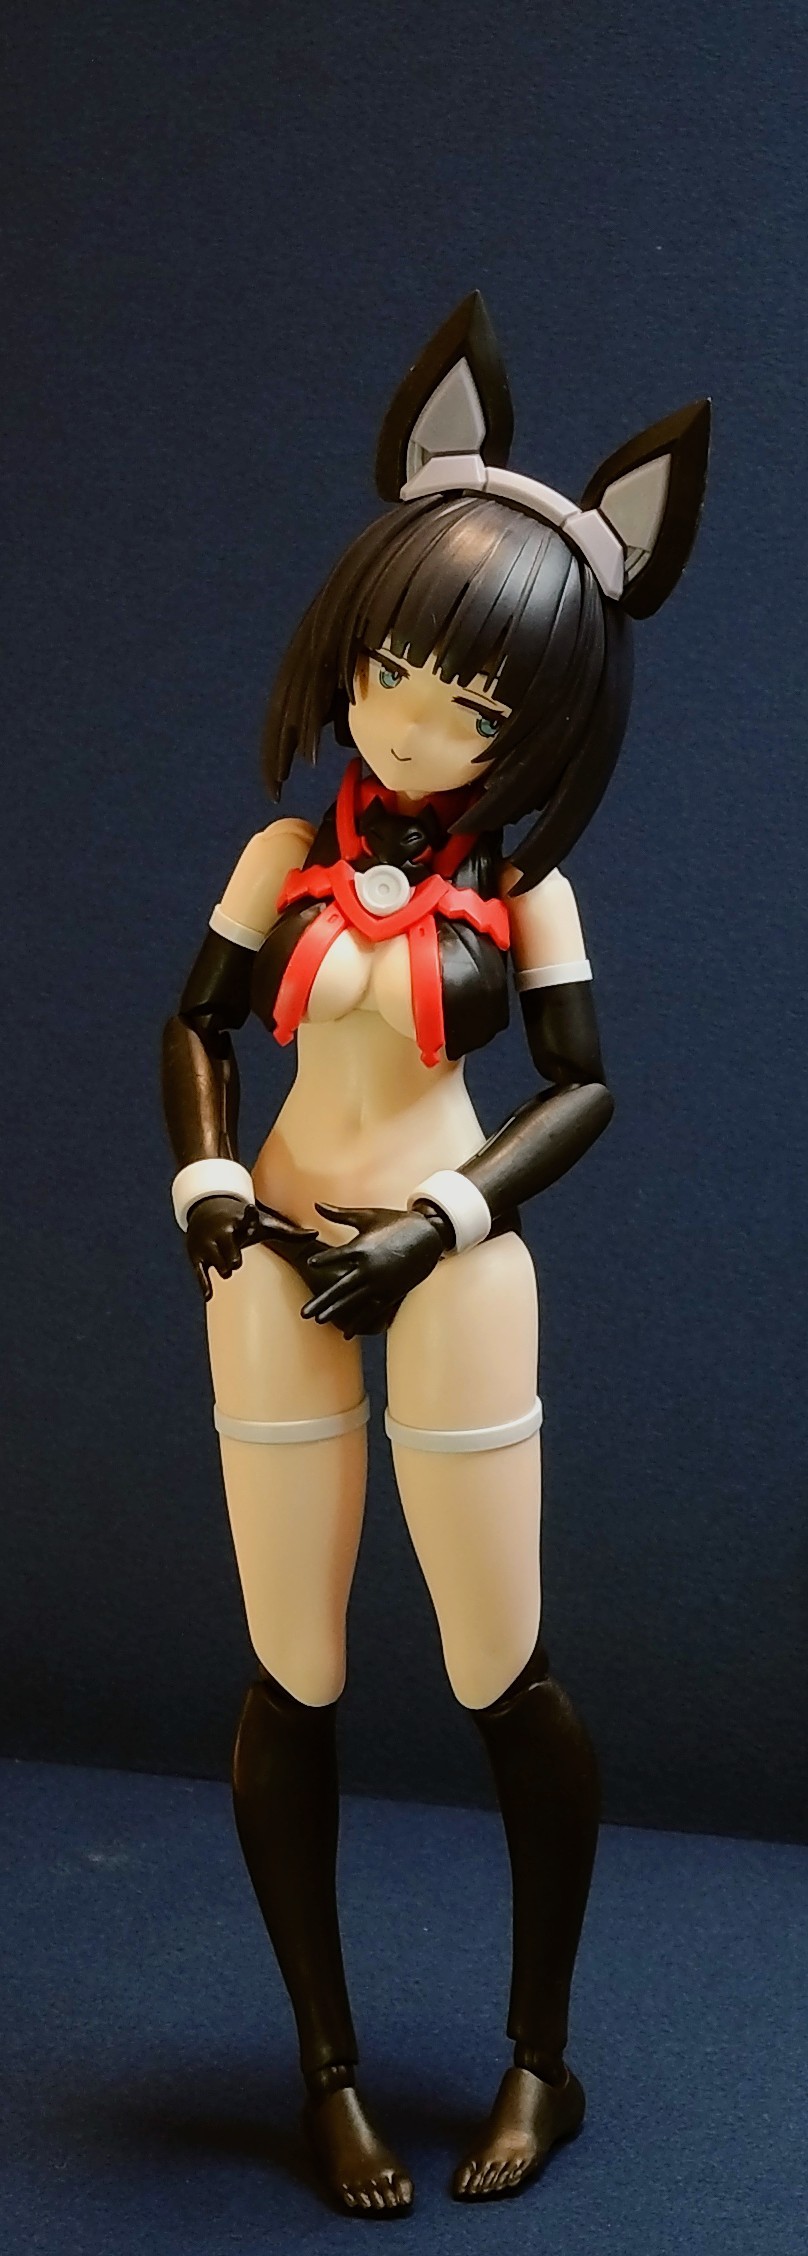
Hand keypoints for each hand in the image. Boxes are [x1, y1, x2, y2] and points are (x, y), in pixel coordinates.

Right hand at [186, 1195, 317, 1303]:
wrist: (207, 1208)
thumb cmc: (242, 1219)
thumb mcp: (263, 1222)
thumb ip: (289, 1231)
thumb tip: (316, 1235)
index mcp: (241, 1219)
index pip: (246, 1215)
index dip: (249, 1214)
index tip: (251, 1209)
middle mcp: (222, 1229)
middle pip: (230, 1249)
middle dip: (234, 1256)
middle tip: (237, 1260)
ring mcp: (207, 1242)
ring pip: (220, 1264)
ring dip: (225, 1268)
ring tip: (228, 1265)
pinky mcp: (195, 1254)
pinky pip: (200, 1273)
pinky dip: (204, 1284)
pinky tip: (210, 1296)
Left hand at [300, 1202, 449, 1338]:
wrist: (430, 1236)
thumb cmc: (396, 1222)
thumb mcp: (368, 1216)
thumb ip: (340, 1215)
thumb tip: (316, 1204)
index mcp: (362, 1248)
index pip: (336, 1257)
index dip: (322, 1261)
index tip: (309, 1264)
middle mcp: (369, 1269)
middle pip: (340, 1289)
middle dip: (321, 1301)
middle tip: (304, 1313)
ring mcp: (380, 1283)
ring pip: (353, 1302)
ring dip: (335, 1312)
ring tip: (319, 1321)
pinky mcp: (391, 1293)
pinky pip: (371, 1311)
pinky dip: (359, 1322)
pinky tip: (347, 1333)